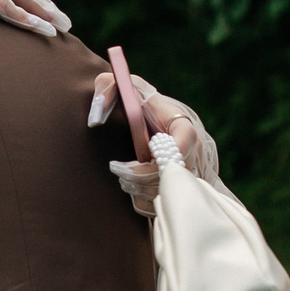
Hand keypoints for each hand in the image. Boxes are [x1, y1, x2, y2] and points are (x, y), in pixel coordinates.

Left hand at [89, 72, 207, 215]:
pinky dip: (149, 204)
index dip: (151, 164)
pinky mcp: (188, 188)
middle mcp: (195, 150)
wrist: (153, 116)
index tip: (120, 166)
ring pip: (173, 194)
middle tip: (118, 173)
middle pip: (175, 177)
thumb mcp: (124, 85)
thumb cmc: (138, 101)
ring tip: (124, 182)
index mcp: (184, 126)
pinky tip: (134, 192)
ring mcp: (195, 171)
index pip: (179, 148)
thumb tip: (94, 119)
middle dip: (142, 181)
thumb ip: (107, 89)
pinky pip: (171, 204)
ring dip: (143, 193)